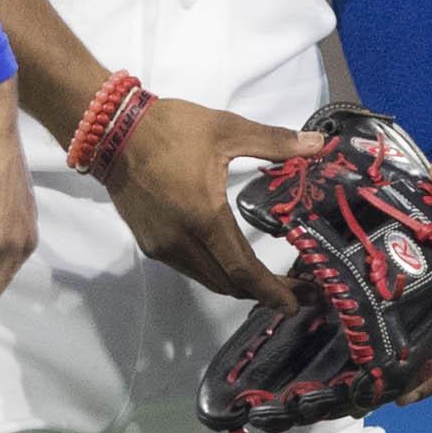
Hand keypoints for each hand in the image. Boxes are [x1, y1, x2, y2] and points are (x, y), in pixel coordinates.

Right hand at [106, 97, 320, 309]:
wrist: (113, 130)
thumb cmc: (172, 128)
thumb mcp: (227, 128)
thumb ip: (274, 142)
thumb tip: (319, 144)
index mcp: (204, 217)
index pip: (244, 270)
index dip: (272, 291)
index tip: (296, 304)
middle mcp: (182, 242)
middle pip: (228, 283)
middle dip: (262, 291)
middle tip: (293, 288)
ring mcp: (163, 247)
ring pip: (208, 279)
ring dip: (237, 283)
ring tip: (266, 279)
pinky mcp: (150, 244)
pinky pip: (190, 268)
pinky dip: (214, 271)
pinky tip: (228, 258)